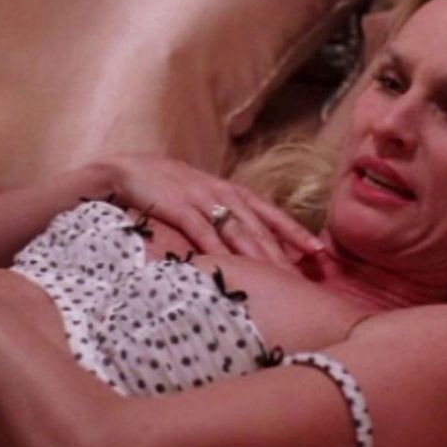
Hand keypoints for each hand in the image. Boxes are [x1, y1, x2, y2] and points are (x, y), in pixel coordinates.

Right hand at [105, 154, 323, 269]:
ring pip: (238, 231)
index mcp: (230, 189)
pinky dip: (219, 251)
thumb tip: (247, 238)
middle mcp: (221, 193)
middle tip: (305, 277)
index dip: (295, 232)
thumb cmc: (167, 186)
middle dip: (284, 253)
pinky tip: (232, 267)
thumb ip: (224, 212)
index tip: (318, 251)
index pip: (271, 212)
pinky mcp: (179, 209)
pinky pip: (203, 233)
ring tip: (280, 277)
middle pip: (260, 227)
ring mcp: (201, 200)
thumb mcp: (202, 194)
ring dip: (261, 256)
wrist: (128, 170)